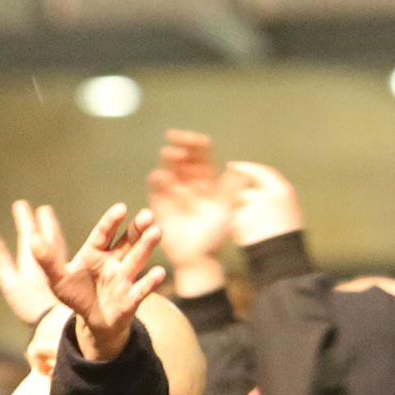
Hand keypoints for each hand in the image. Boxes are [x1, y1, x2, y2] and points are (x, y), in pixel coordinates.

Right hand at [0, 200, 58, 324]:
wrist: (58, 321)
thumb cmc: (32, 303)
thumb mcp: (11, 282)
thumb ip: (0, 260)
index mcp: (34, 257)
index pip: (29, 232)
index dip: (25, 219)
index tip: (21, 204)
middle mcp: (49, 259)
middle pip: (47, 235)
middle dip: (43, 221)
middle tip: (43, 210)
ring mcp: (59, 269)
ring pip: (58, 244)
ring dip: (53, 232)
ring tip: (51, 224)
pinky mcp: (65, 280)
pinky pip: (62, 258)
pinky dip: (59, 249)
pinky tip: (59, 252)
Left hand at [27, 202, 165, 360]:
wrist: (93, 322)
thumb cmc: (76, 295)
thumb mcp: (57, 278)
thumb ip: (47, 259)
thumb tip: (31, 238)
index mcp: (95, 252)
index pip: (104, 233)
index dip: (111, 222)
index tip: (121, 208)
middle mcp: (114, 261)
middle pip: (127, 241)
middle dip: (138, 229)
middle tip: (148, 215)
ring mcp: (125, 278)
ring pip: (137, 259)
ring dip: (146, 246)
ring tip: (156, 231)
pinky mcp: (132, 298)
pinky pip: (142, 289)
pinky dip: (150, 281)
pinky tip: (159, 273)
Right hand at [146, 130, 230, 293]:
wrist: (197, 255)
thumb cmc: (214, 234)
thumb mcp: (226, 209)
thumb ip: (232, 189)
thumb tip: (239, 169)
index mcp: (206, 176)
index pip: (200, 152)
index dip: (193, 142)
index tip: (190, 139)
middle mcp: (188, 179)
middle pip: (183, 155)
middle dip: (180, 148)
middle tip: (180, 150)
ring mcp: (172, 189)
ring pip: (168, 166)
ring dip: (169, 160)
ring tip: (172, 158)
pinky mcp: (159, 200)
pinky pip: (155, 185)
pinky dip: (158, 179)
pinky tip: (162, 178)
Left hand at [227, 162, 303, 247]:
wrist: (282, 261)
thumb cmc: (286, 237)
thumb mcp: (288, 210)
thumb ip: (270, 194)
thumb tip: (246, 181)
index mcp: (283, 191)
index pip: (262, 171)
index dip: (245, 168)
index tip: (232, 166)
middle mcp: (267, 196)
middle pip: (245, 192)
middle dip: (242, 204)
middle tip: (252, 220)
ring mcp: (252, 209)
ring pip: (236, 206)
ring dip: (238, 216)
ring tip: (254, 232)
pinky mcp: (240, 222)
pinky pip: (232, 220)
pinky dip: (235, 228)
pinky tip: (248, 237)